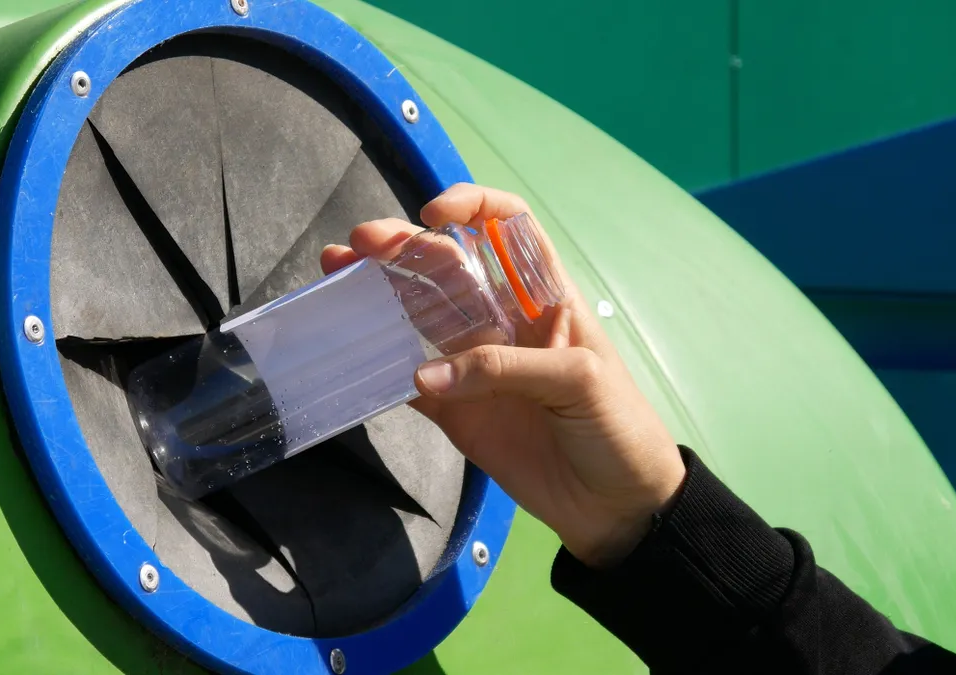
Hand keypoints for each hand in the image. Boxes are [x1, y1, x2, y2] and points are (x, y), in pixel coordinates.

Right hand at [321, 184, 685, 566]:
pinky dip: (380, 368)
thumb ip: (506, 367)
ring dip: (378, 294)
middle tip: (359, 244)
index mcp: (544, 297)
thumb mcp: (579, 381)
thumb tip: (425, 375)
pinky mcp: (456, 413)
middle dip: (403, 246)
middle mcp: (503, 321)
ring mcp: (474, 367)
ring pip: (417, 316)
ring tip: (337, 277)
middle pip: (446, 266)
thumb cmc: (618, 428)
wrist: (619, 507)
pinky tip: (351, 351)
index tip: (436, 214)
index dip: (474, 207)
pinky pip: (410, 383)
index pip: (508, 228)